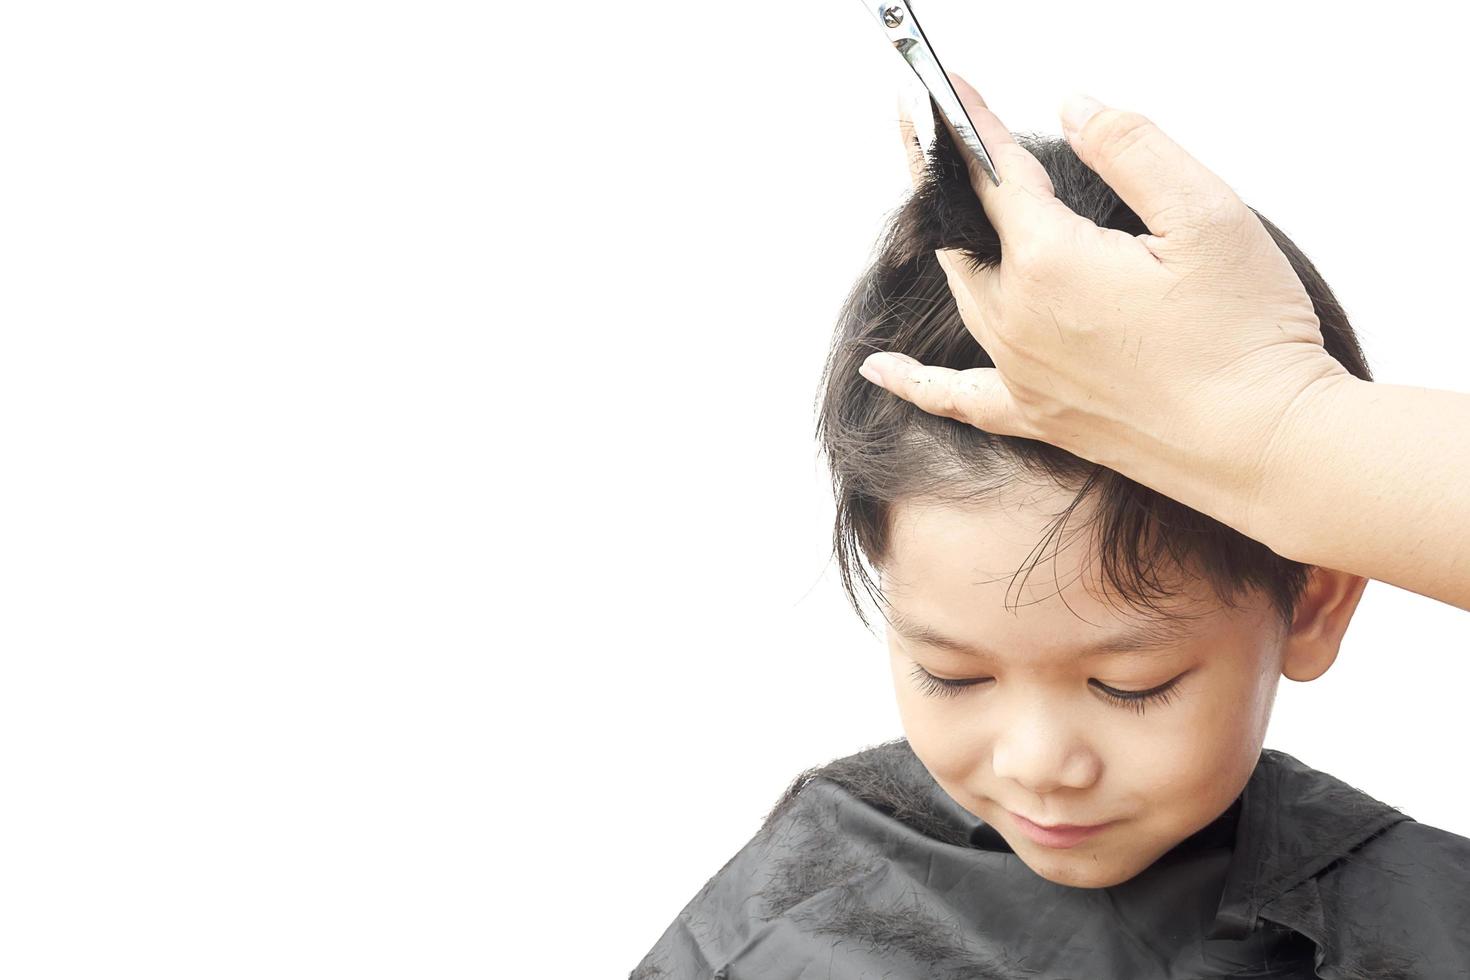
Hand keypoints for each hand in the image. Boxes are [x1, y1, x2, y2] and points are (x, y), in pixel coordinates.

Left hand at [860, 77, 1351, 533]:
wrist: (1267, 447)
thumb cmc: (1247, 333)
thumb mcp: (1206, 214)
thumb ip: (1131, 147)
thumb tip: (1071, 106)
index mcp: (1049, 261)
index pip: (995, 174)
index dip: (974, 124)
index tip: (949, 86)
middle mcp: (1016, 319)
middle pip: (962, 232)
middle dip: (940, 175)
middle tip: (917, 128)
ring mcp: (1020, 373)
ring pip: (964, 294)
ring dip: (947, 244)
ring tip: (932, 204)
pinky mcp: (1038, 418)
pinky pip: (956, 397)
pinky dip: (913, 380)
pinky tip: (879, 368)